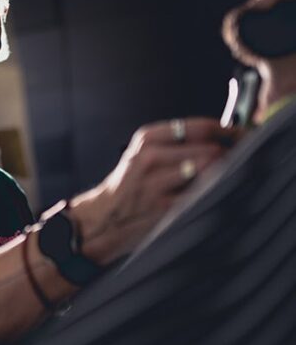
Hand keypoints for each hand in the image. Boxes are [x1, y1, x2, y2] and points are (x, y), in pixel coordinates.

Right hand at [68, 118, 242, 264]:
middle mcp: (150, 157)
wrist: (103, 218)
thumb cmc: (130, 186)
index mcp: (147, 138)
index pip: (200, 127)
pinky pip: (202, 196)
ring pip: (209, 172)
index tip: (241, 135)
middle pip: (210, 150)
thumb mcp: (144, 153)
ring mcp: (156, 183)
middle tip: (241, 160)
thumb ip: (177, 142)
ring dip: (224, 175)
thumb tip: (223, 136)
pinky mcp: (164, 207)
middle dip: (231, 156)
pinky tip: (212, 195)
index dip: (227, 131)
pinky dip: (213, 194)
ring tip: (227, 178)